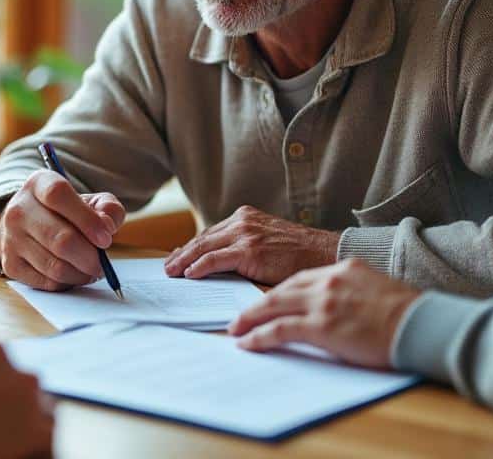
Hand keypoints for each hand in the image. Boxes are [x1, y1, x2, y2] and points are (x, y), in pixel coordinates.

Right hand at [0, 169, 125, 290]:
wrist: (25, 226)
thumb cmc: (65, 213)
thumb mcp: (88, 201)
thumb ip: (108, 208)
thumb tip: (107, 227)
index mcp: (38, 185)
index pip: (58, 196)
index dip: (86, 219)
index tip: (106, 238)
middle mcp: (18, 209)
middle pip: (60, 240)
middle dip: (90, 258)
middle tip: (102, 264)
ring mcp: (11, 238)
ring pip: (55, 267)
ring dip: (81, 274)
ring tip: (90, 269)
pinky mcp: (10, 264)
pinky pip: (47, 282)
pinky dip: (67, 283)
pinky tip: (73, 273)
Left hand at [163, 205, 339, 284]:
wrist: (325, 252)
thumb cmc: (299, 253)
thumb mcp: (267, 242)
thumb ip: (244, 247)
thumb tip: (219, 264)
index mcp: (244, 217)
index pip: (210, 234)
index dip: (191, 247)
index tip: (178, 258)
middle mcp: (242, 221)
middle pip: (202, 239)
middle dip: (182, 254)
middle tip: (167, 267)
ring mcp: (245, 234)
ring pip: (204, 248)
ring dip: (184, 261)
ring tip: (172, 272)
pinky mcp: (250, 250)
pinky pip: (215, 259)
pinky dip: (199, 266)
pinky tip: (189, 274)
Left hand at [229, 259, 421, 367]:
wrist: (425, 324)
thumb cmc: (409, 313)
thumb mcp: (375, 288)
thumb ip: (350, 289)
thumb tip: (335, 304)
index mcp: (341, 269)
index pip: (299, 278)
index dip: (278, 291)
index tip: (265, 301)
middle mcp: (327, 280)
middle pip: (279, 289)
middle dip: (254, 304)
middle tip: (237, 316)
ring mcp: (323, 302)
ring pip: (272, 306)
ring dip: (249, 319)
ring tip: (235, 330)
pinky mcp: (322, 325)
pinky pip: (279, 330)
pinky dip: (259, 337)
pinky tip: (247, 344)